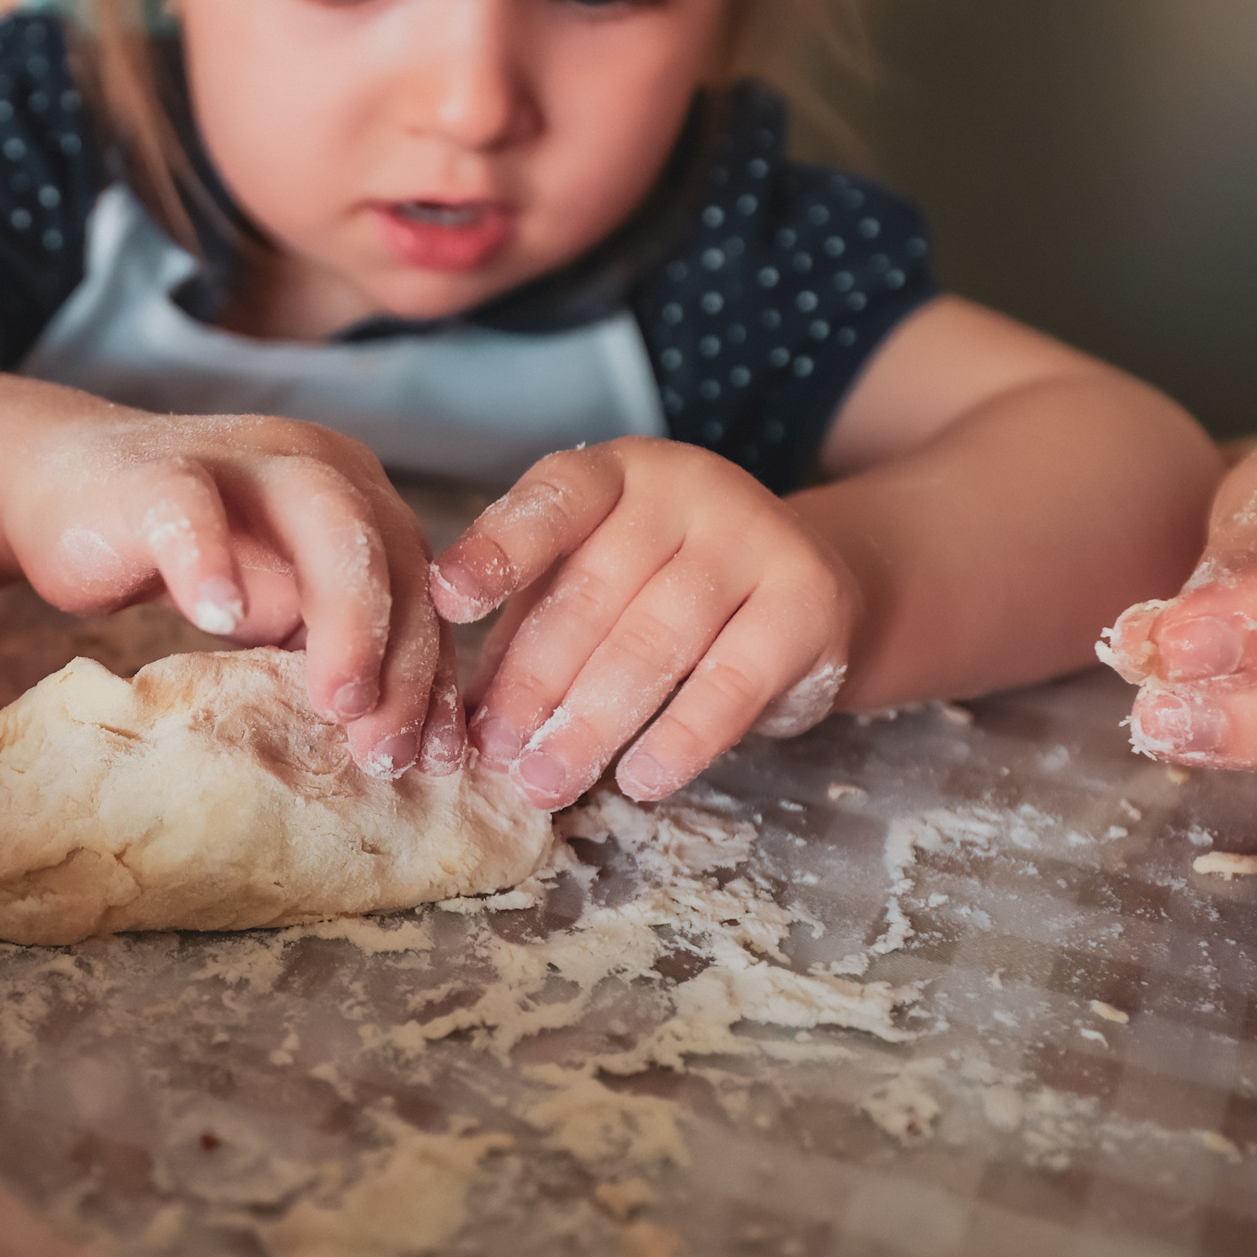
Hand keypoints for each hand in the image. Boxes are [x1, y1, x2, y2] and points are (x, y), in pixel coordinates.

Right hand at [4, 412, 456, 774]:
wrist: (65, 486)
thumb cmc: (195, 556)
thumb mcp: (282, 603)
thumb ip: (336, 645)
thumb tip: (406, 748)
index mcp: (361, 497)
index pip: (420, 587)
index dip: (434, 674)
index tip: (436, 761)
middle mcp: (317, 465)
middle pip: (391, 550)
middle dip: (403, 656)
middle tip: (386, 750)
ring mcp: (240, 458)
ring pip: (324, 516)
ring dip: (346, 615)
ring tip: (338, 702)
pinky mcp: (156, 471)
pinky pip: (191, 507)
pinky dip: (211, 560)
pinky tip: (219, 619)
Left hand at [431, 439, 860, 810]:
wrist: (806, 588)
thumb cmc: (661, 589)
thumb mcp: (588, 583)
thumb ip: (527, 630)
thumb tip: (465, 718)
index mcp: (616, 474)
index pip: (554, 501)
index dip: (499, 550)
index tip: (448, 599)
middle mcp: (687, 490)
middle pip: (595, 593)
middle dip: (535, 682)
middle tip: (495, 751)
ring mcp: (754, 538)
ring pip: (655, 643)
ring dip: (591, 723)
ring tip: (545, 782)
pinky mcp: (808, 603)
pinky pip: (731, 684)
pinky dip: (679, 739)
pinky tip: (640, 780)